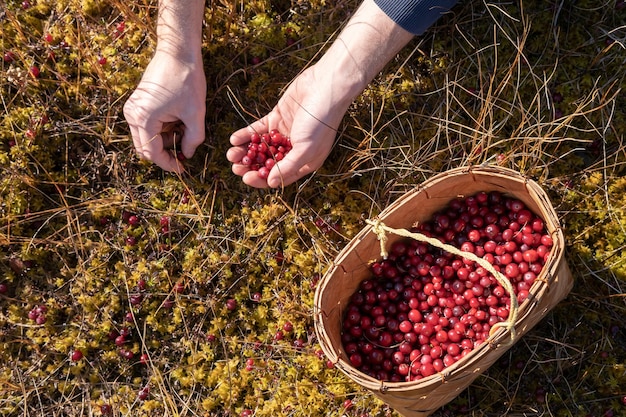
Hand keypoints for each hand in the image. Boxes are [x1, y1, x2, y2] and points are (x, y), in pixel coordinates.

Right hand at [123, 51, 205, 171]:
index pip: (152, 153)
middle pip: (145, 148)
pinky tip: (177, 122)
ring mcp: (132, 109)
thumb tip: (187, 154)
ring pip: (146, 138)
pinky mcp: (137, 104)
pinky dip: (162, 130)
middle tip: (185, 152)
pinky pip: (147, 126)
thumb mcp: (195, 114)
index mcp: (143, 119)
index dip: (168, 164)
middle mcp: (132, 115)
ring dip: (164, 141)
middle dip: (165, 153)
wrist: (177, 53)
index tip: (183, 168)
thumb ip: (193, 139)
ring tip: (184, 130)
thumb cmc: (186, 80)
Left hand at [227, 65, 350, 187]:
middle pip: (267, 163)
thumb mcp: (305, 149)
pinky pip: (258, 131)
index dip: (262, 180)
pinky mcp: (276, 118)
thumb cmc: (320, 122)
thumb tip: (271, 183)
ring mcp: (284, 134)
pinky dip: (246, 135)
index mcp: (304, 162)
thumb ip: (287, 167)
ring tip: (231, 154)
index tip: (246, 179)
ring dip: (245, 152)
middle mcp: (293, 150)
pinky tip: (234, 139)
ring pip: (260, 148)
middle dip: (250, 167)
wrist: (325, 88)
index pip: (280, 177)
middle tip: (235, 168)